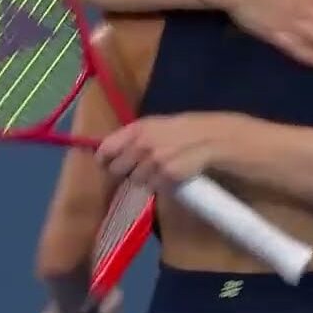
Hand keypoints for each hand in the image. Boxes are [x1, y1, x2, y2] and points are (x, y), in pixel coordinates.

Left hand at [96, 114, 224, 192]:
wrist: (208, 138)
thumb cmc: (179, 130)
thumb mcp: (153, 125)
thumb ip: (130, 138)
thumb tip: (107, 154)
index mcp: (137, 129)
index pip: (106, 149)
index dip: (104, 159)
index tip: (106, 164)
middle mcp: (142, 144)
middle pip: (117, 169)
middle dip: (125, 171)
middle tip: (137, 168)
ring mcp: (154, 161)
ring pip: (135, 180)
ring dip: (144, 178)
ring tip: (158, 169)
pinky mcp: (166, 175)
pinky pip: (152, 187)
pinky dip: (158, 184)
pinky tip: (169, 175)